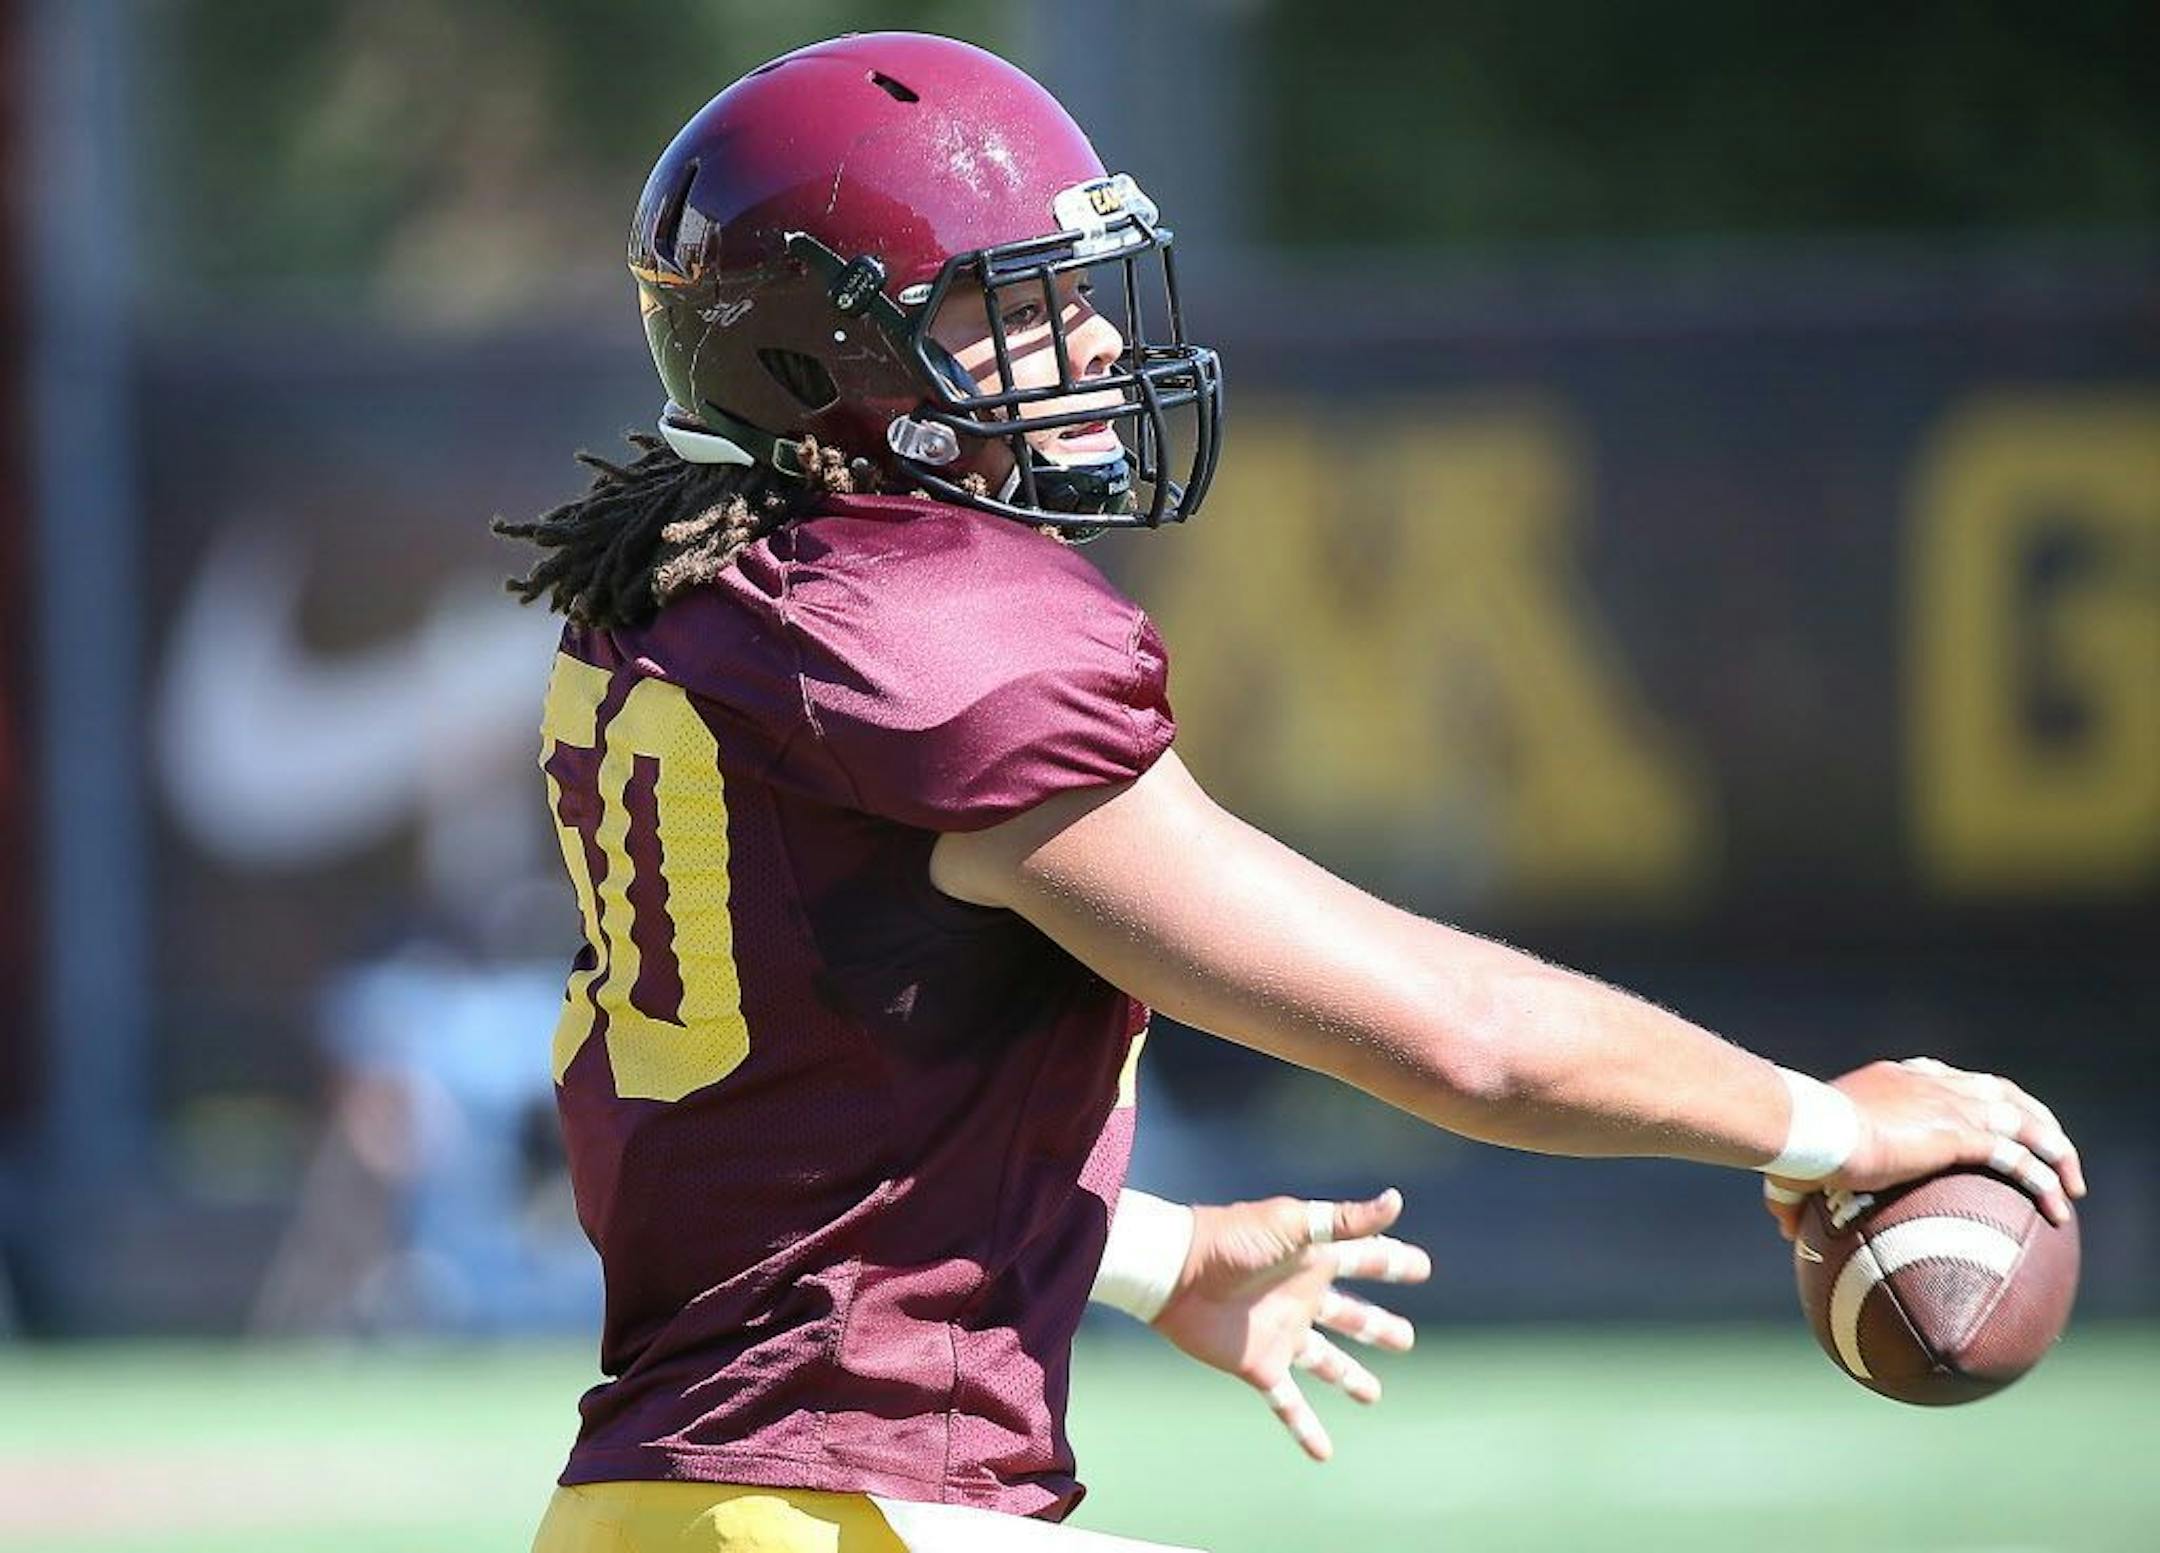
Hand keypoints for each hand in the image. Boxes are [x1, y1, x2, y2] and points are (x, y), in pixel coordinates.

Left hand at [1149, 1188, 1429, 1461]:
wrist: (1176, 1273)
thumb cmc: (1232, 1239)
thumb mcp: (1294, 1224)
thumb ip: (1345, 1220)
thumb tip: (1395, 1200)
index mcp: (1313, 1259)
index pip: (1364, 1259)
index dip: (1393, 1263)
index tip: (1422, 1267)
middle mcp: (1302, 1298)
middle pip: (1351, 1315)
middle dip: (1378, 1327)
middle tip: (1405, 1339)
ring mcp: (1282, 1334)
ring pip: (1326, 1361)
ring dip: (1349, 1377)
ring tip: (1372, 1395)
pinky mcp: (1260, 1364)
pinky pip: (1289, 1402)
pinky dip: (1306, 1428)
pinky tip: (1324, 1454)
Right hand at [1762, 1058, 2084, 1238]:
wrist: (1812, 1130)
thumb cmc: (1797, 1145)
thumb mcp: (1797, 1166)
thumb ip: (1794, 1194)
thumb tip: (1783, 1228)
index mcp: (1896, 1079)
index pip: (1947, 1077)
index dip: (1974, 1095)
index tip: (1987, 1117)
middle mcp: (1930, 1083)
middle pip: (1999, 1090)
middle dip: (2033, 1116)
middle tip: (2049, 1149)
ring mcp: (1948, 1105)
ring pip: (2024, 1119)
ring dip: (2055, 1149)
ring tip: (2072, 1183)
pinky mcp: (1958, 1134)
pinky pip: (2019, 1158)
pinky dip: (2044, 1181)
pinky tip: (2059, 1208)